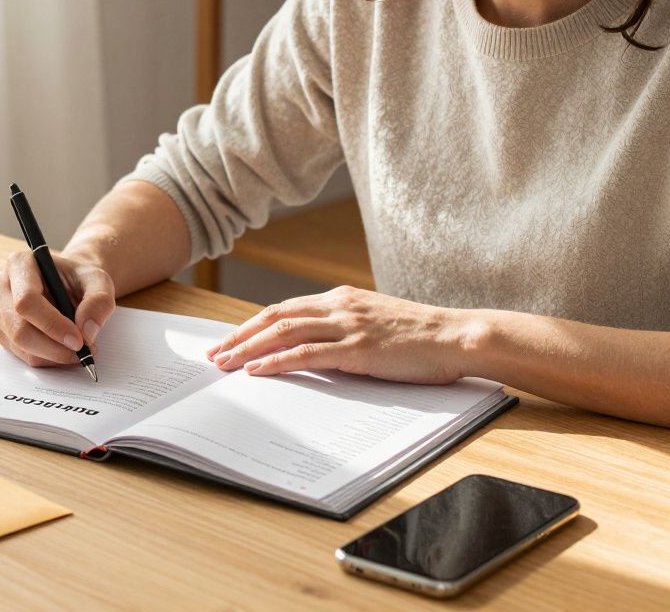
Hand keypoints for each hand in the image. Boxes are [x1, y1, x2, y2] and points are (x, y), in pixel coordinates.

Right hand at [0, 251, 115, 366]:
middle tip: (81, 353)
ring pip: (20, 346)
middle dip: (53, 348)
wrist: (67, 285)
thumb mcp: (99, 281)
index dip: (52, 325)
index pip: (26, 301)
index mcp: (20, 264)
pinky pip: (20, 354)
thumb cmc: (78, 279)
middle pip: (19, 329)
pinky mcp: (0, 330)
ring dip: (52, 356)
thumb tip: (87, 331)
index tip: (78, 340)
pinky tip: (63, 350)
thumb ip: (99, 301)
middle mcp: (0, 285)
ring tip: (77, 350)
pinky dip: (46, 358)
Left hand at [204, 286, 471, 383]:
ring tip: (224, 363)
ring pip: (283, 332)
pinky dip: (276, 361)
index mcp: (341, 298)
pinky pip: (307, 354)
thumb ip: (344, 327)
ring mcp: (348, 326)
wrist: (457, 336)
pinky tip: (257, 370)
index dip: (252, 325)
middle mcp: (339, 306)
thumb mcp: (375, 323)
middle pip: (274, 316)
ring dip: (248, 348)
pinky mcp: (358, 349)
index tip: (229, 340)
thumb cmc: (420, 336)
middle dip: (239, 336)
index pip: (284, 309)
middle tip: (213, 353)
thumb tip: (314, 346)